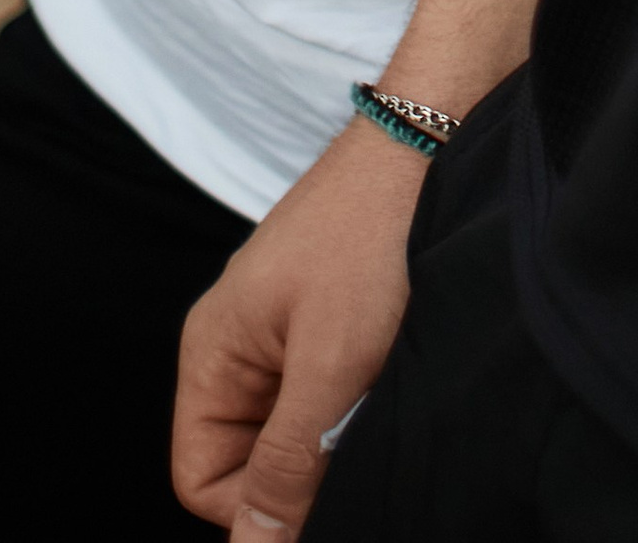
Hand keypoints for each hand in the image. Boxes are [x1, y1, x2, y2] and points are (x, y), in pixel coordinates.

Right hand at [173, 119, 423, 536]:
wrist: (437, 131)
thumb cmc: (376, 233)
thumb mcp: (330, 365)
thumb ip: (286, 463)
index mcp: (213, 349)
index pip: (200, 479)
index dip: (254, 507)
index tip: (322, 487)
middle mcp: (241, 340)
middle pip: (250, 457)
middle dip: (305, 467)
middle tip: (364, 435)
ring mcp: (289, 324)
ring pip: (299, 426)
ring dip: (342, 430)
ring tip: (386, 389)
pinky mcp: (335, 312)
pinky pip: (333, 388)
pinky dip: (364, 394)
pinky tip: (399, 369)